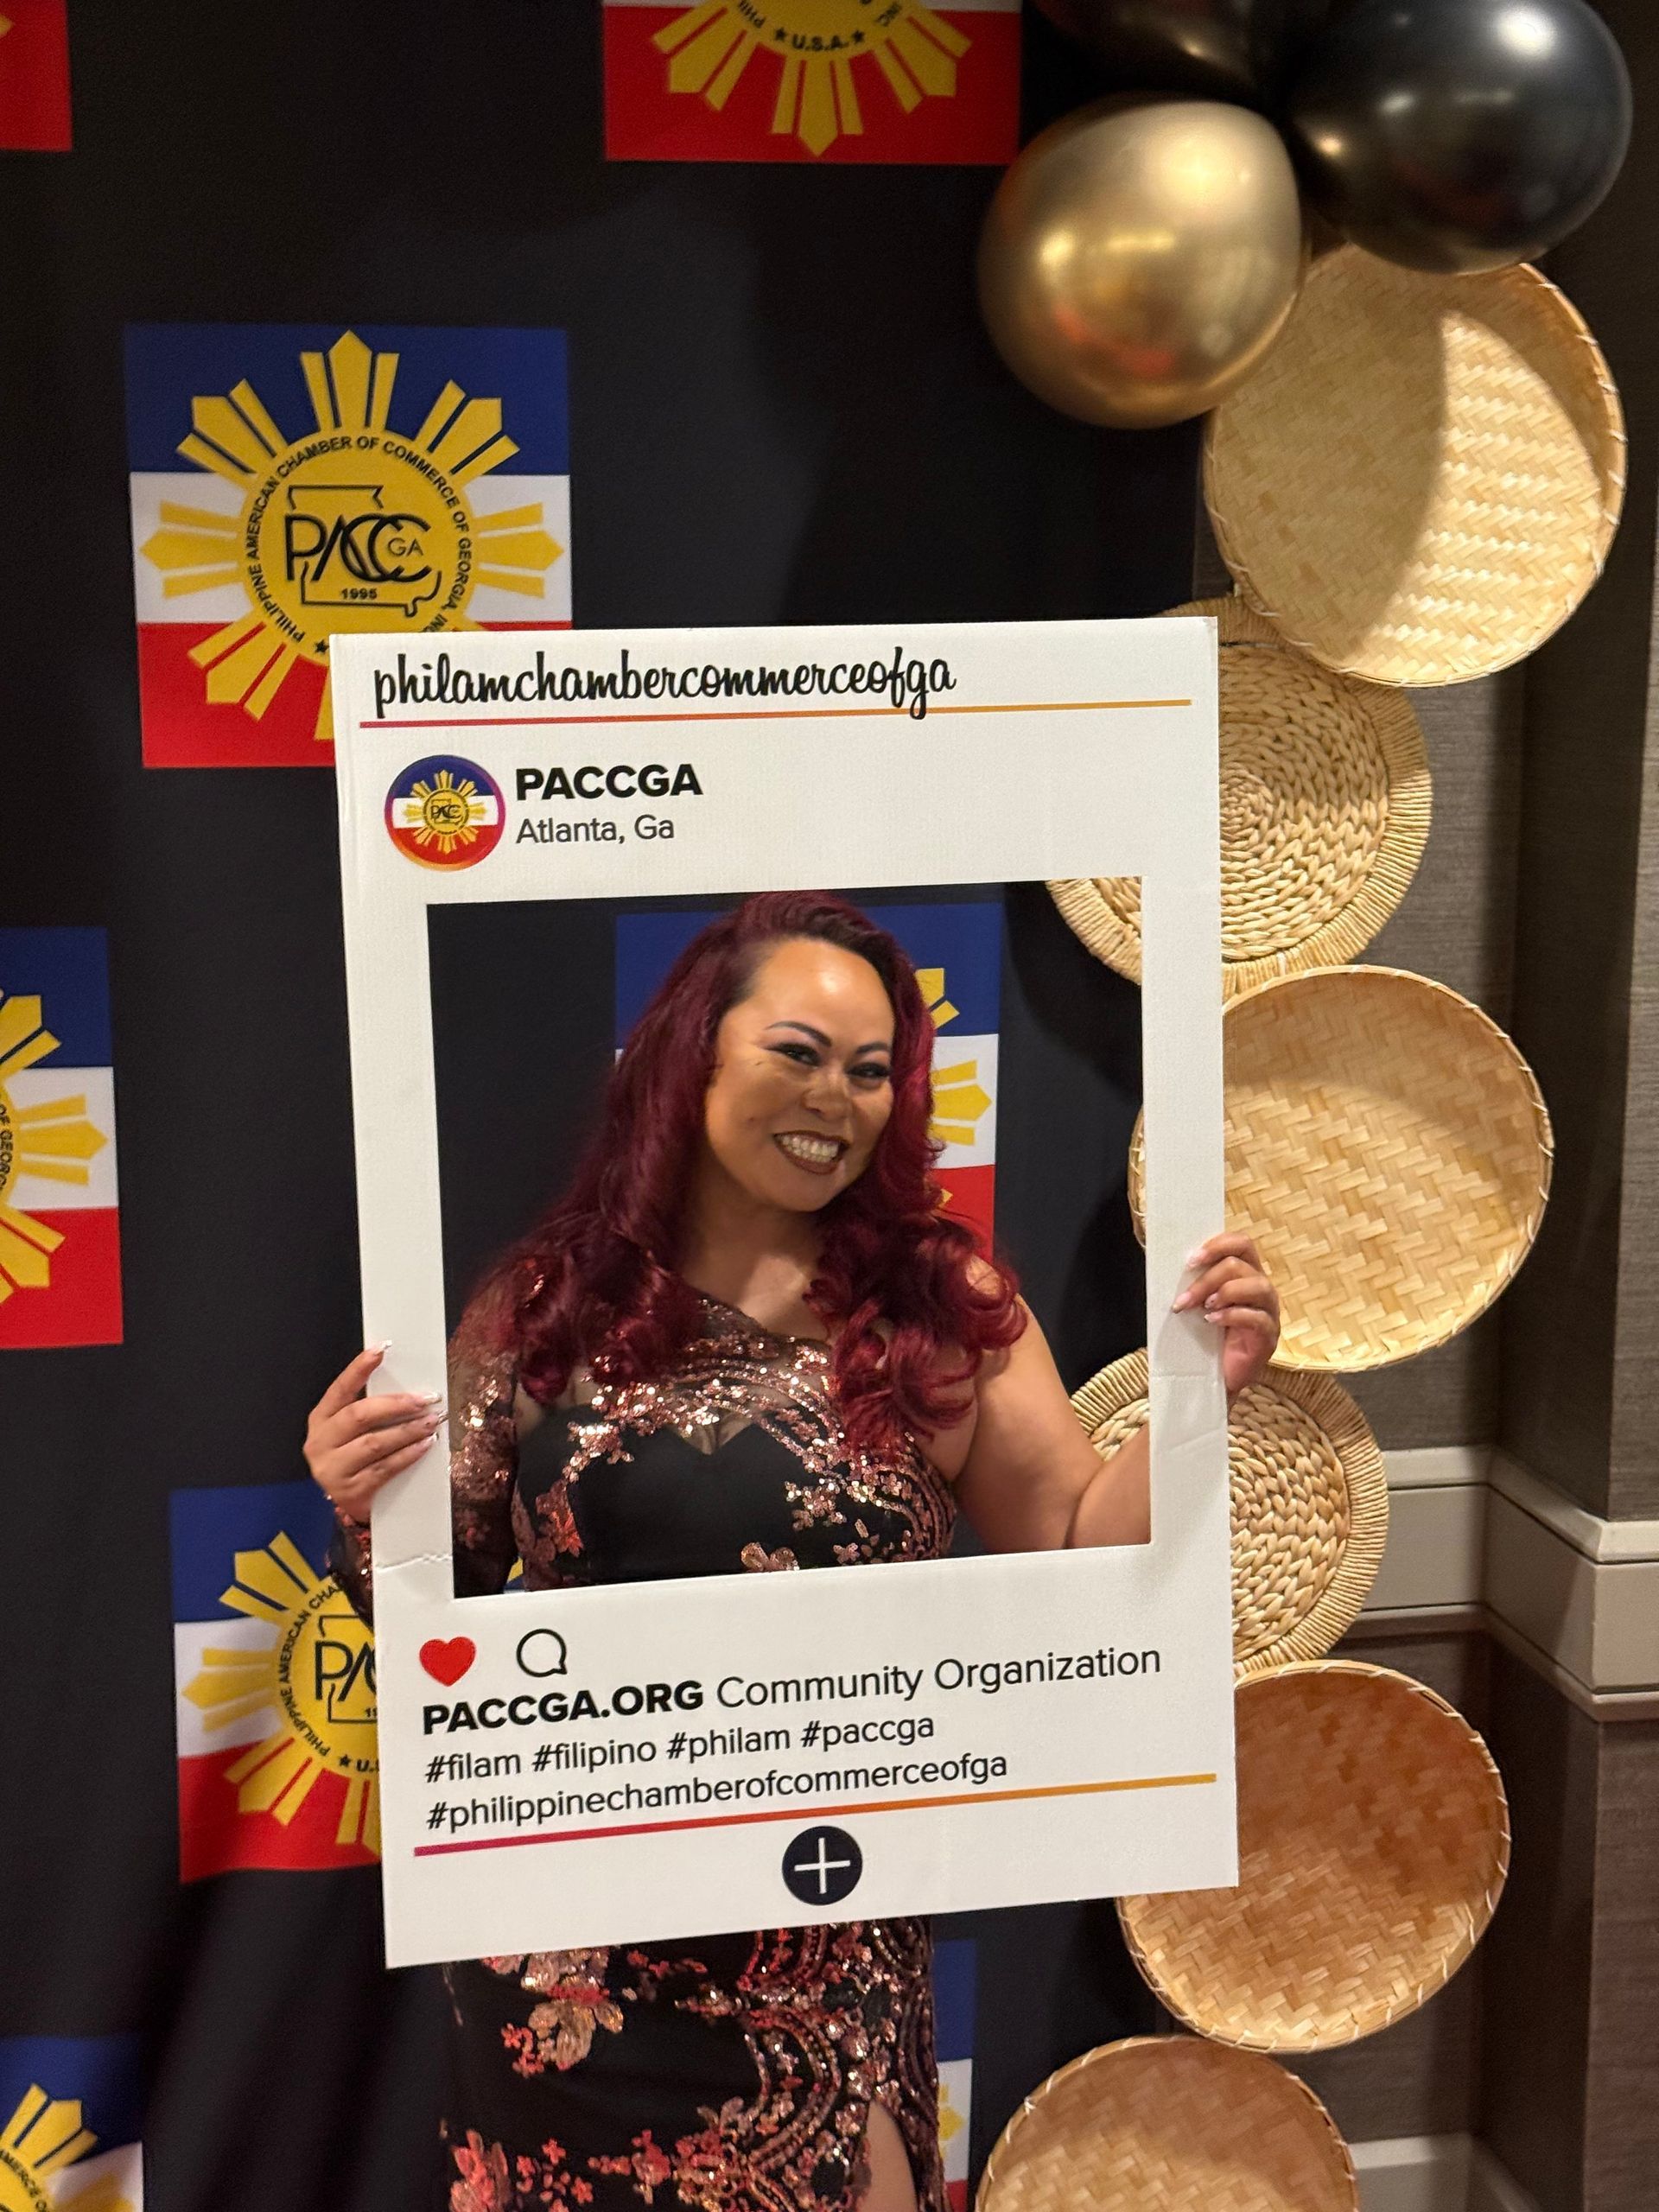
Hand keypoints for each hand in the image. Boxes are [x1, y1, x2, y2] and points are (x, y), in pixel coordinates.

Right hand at [303, 1346, 442, 1522]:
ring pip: (374, 1443)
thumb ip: (370, 1409)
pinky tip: (425, 1445)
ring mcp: (333, 1469)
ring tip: (431, 1421)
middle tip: (426, 1399)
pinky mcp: (350, 1492)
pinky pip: (384, 1468)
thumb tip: (408, 1385)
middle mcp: (321, 1443)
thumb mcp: (353, 1431)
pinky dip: (408, 1455)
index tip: (381, 1350)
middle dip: (396, 1404)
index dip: (359, 1369)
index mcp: (321, 1419)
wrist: (352, 1503)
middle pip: (359, 1416)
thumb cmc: (357, 1458)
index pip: (340, 1389)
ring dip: (408, 1430)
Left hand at [1172, 1233, 1279, 1401]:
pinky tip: (1212, 1322)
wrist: (1215, 1378)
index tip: (1191, 1260)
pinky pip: (1258, 1318)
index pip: (1242, 1244)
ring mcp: (1269, 1312)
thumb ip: (1196, 1284)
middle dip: (1208, 1279)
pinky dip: (1232, 1316)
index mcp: (1246, 1274)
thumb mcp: (1199, 1305)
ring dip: (1224, 1293)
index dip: (1218, 1245)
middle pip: (1241, 1265)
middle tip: (1185, 1298)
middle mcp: (1262, 1288)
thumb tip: (1170, 1267)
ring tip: (1203, 1307)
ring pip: (1257, 1286)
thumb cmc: (1206, 1336)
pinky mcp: (1269, 1336)